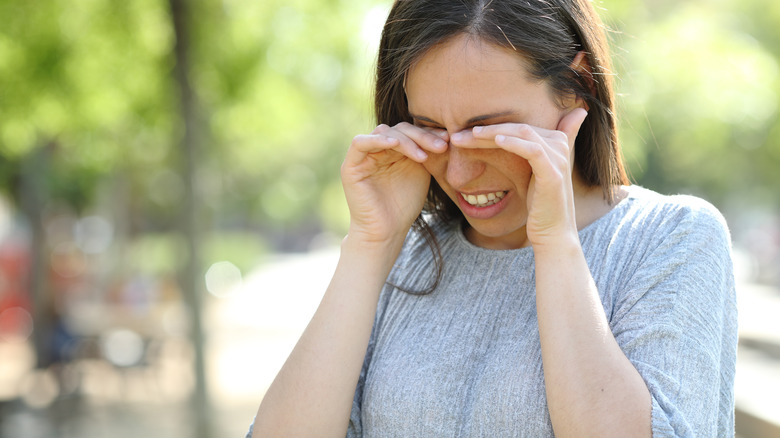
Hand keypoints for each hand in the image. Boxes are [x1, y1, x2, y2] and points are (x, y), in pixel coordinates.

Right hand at [341, 122, 448, 245]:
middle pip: (399, 129)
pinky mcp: (350, 165)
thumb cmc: (404, 206)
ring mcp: (363, 156)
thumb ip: (426, 151)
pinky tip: (396, 145)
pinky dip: (378, 140)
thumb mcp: (421, 173)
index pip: (411, 131)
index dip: (429, 133)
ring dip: (406, 140)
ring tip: (424, 155)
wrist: (387, 231)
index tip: (449, 139)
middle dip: (421, 136)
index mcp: (394, 150)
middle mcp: (377, 149)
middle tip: (441, 146)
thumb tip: (446, 132)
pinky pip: (360, 143)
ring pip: (384, 132)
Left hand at [451, 108, 588, 246]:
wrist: (553, 233)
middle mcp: (560, 145)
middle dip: (487, 129)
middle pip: (518, 127)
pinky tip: (496, 141)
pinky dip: (514, 143)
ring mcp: (558, 159)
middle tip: (457, 135)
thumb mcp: (531, 175)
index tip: (463, 133)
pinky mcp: (553, 173)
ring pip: (523, 133)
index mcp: (555, 142)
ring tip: (469, 135)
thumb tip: (515, 141)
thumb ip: (527, 154)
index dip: (492, 126)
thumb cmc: (538, 206)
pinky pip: (532, 150)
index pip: (518, 126)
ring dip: (493, 133)